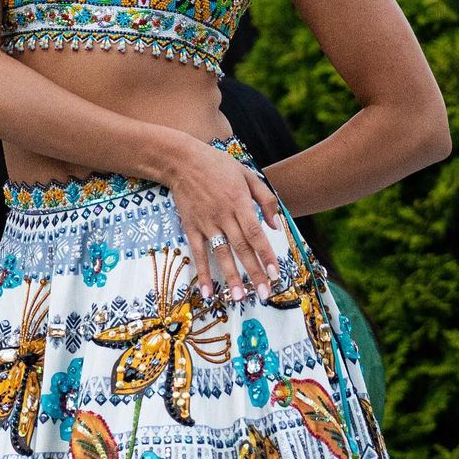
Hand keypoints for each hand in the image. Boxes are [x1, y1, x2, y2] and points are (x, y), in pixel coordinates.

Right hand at [165, 139, 283, 305]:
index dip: (266, 255)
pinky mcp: (191, 227)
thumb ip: (265, 198)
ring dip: (231, 277)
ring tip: (239, 297)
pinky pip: (198, 253)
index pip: (256, 234)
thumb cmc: (217, 165)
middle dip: (254, 272)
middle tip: (265, 293)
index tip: (276, 273)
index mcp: (239, 202)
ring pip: (221, 254)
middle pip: (242, 248)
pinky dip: (203, 273)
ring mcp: (206, 223)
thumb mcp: (247, 174)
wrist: (182, 161)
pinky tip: (208, 291)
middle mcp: (223, 215)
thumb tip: (276, 225)